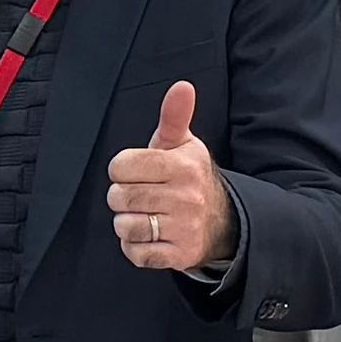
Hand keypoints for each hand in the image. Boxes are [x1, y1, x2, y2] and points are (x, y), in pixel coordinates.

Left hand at [106, 80, 231, 275]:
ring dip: (127, 223)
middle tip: (139, 195)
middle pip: (119, 197)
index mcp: (183, 165)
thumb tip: (182, 86)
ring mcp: (183, 228)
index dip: (122, 169)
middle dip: (122, 197)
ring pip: (125, 227)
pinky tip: (150, 235)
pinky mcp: (179, 255)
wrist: (221, 221)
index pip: (122, 166)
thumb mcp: (183, 144)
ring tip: (144, 215)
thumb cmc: (189, 177)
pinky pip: (136, 253)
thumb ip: (175, 116)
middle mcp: (186, 197)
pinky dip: (135, 247)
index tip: (136, 172)